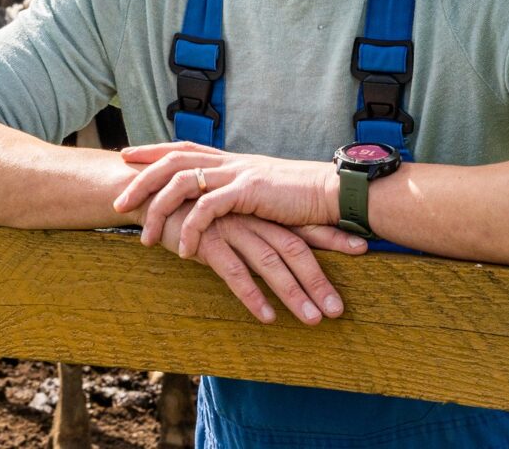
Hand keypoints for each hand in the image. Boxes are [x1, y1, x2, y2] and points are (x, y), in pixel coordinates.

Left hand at [114, 140, 363, 259]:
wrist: (332, 192)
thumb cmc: (300, 197)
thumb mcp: (261, 190)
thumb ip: (237, 190)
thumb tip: (217, 200)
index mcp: (230, 159)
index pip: (181, 148)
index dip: (151, 150)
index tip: (125, 156)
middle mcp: (229, 161)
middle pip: (171, 161)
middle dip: (140, 180)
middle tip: (117, 202)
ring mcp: (238, 173)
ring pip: (182, 182)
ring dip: (159, 210)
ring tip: (146, 239)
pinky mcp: (249, 192)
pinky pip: (208, 209)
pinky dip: (193, 230)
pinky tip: (185, 251)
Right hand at [158, 206, 348, 324]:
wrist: (144, 188)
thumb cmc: (186, 204)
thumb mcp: (224, 210)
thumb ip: (249, 222)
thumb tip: (273, 242)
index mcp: (257, 208)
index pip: (301, 222)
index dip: (332, 236)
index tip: (364, 249)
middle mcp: (249, 216)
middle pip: (294, 248)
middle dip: (319, 280)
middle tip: (338, 310)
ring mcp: (229, 226)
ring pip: (269, 262)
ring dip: (293, 293)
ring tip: (312, 319)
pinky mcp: (205, 240)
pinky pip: (233, 271)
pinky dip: (253, 295)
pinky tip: (267, 316)